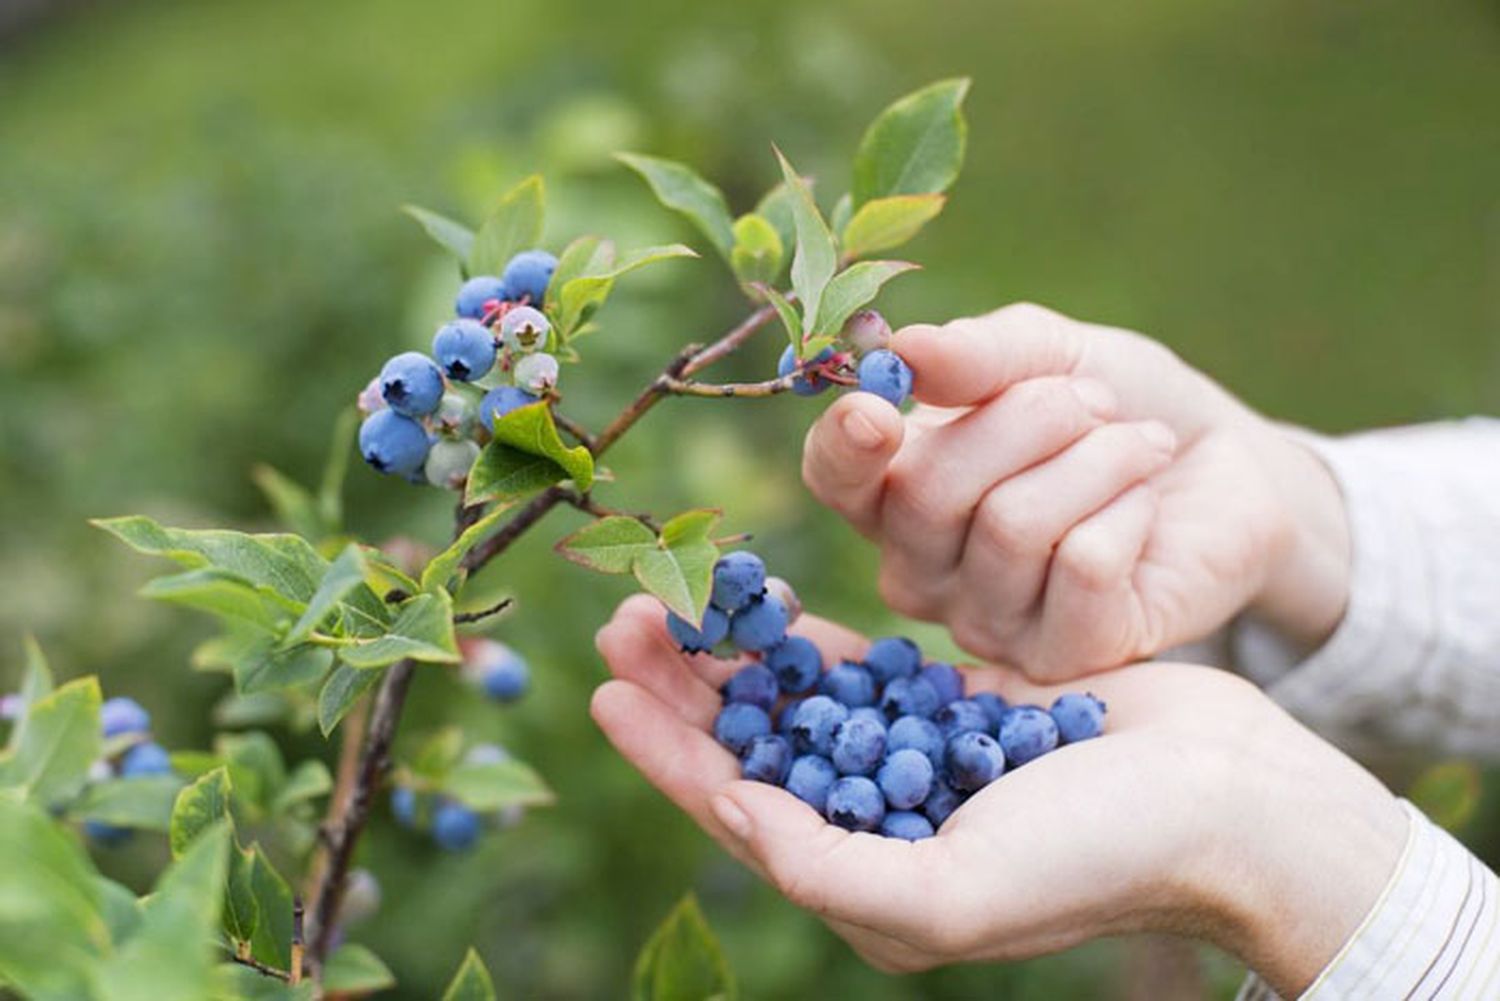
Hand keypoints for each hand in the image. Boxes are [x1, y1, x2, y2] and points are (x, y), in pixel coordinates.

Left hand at [591, 596, 1405, 995]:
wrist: (1225, 799)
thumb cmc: (1098, 858)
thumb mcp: (952, 891)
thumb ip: (829, 867)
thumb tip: (733, 813)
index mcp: (869, 884)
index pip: (737, 813)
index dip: (665, 753)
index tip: (604, 690)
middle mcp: (881, 824)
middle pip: (755, 748)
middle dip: (685, 689)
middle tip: (624, 620)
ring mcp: (916, 761)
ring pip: (797, 701)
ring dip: (734, 654)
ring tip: (673, 598)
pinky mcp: (956, 705)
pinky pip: (862, 667)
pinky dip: (809, 637)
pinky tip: (764, 602)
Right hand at [802, 303, 1350, 679]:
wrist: (1224, 466)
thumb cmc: (1115, 406)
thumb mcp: (1050, 353)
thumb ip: (978, 355)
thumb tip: (905, 351)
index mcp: (895, 489)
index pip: (834, 480)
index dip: (844, 448)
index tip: (878, 409)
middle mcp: (923, 569)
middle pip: (929, 494)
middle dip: (1027, 419)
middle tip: (1093, 402)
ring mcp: (988, 623)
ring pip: (1012, 527)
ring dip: (1096, 458)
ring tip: (1138, 445)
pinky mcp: (1065, 656)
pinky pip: (1083, 568)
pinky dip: (1129, 509)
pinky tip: (1145, 508)